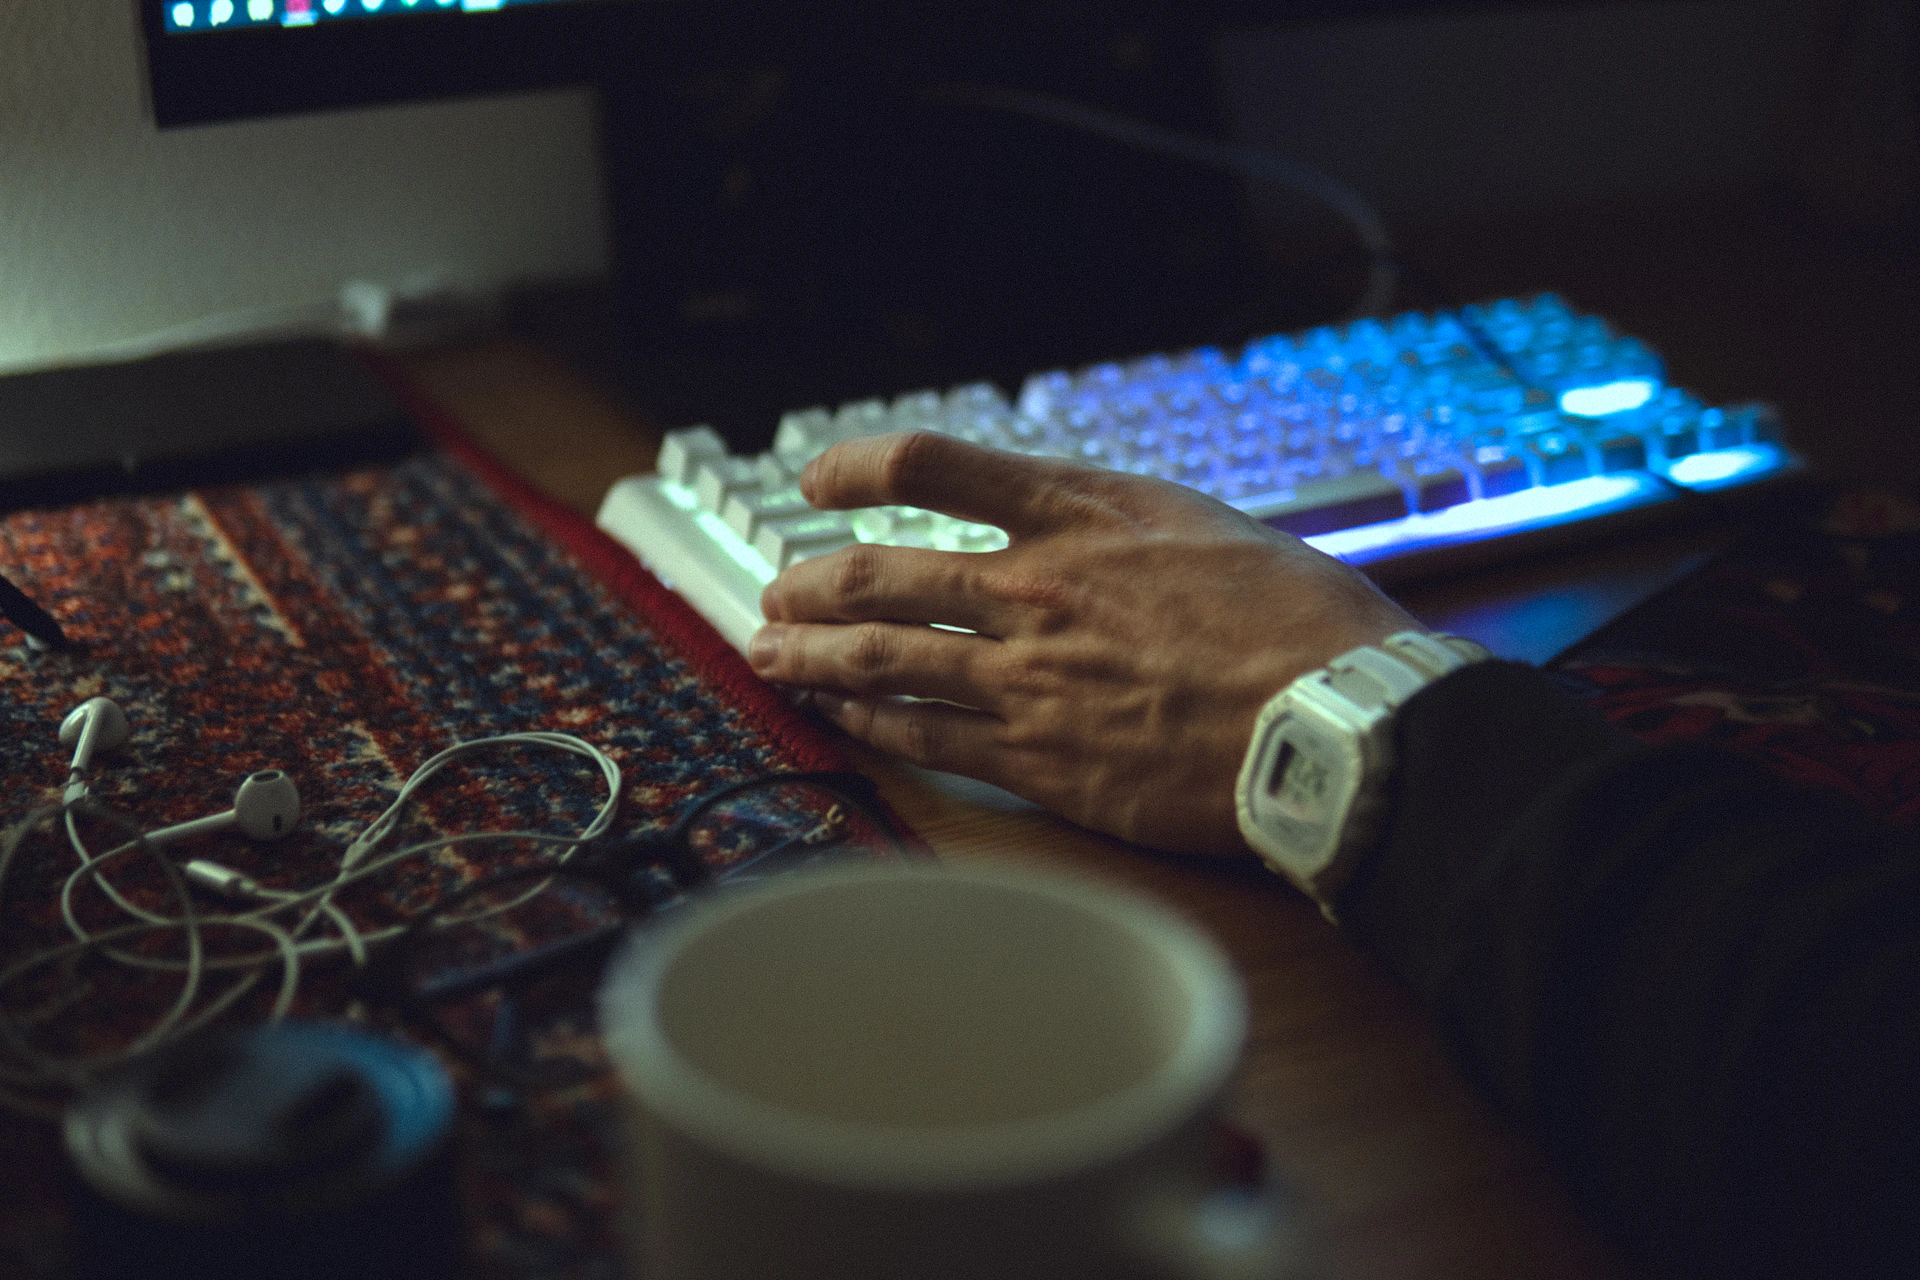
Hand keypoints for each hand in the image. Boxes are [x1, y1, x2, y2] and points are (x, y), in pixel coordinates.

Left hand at [748, 432, 1422, 854]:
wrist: (1335, 723)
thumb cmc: (1301, 623)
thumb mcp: (1205, 528)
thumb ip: (1120, 525)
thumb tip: (1082, 527)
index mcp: (1080, 513)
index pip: (928, 465)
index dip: (854, 465)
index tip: (819, 479)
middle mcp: (1034, 587)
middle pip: (875, 573)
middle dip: (808, 580)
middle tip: (780, 589)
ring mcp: (1026, 677)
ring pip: (877, 658)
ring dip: (807, 653)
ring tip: (769, 652)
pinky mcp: (1037, 759)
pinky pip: (921, 737)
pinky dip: (866, 720)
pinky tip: (840, 714)